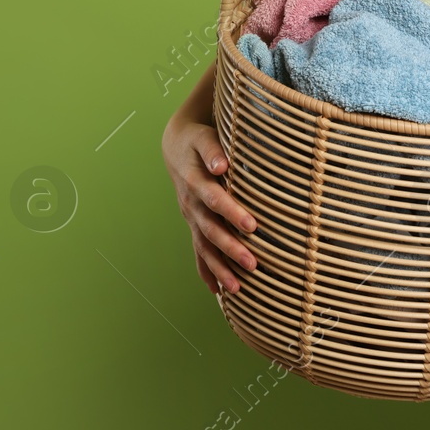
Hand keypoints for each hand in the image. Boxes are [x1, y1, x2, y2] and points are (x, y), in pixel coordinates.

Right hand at [160, 115, 257, 294]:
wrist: (177, 147)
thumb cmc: (197, 140)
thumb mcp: (203, 138)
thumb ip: (213, 150)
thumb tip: (221, 165)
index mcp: (196, 182)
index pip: (215, 200)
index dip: (232, 212)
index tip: (252, 226)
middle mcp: (191, 204)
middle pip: (211, 230)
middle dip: (231, 249)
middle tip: (252, 264)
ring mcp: (191, 217)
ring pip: (204, 247)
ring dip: (220, 268)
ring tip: (237, 289)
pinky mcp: (193, 224)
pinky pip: (198, 251)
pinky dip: (206, 271)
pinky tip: (216, 291)